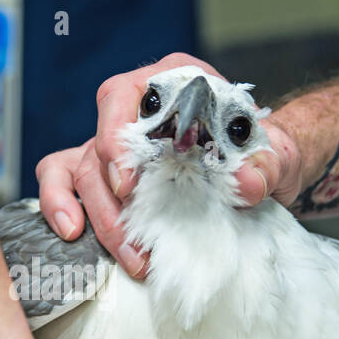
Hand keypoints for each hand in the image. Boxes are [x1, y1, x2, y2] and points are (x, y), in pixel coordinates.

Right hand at [37, 53, 303, 274]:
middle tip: (135, 240)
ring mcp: (115, 143)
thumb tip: (247, 183)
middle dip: (111, 200)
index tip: (129, 183)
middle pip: (98, 146)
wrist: (262, 174)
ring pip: (78, 171)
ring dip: (98, 218)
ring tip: (130, 256)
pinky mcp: (103, 173)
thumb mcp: (279, 155)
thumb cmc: (261, 153)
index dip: (117, 138)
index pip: (124, 96)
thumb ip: (268, 164)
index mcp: (173, 82)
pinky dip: (59, 204)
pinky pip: (61, 180)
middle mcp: (135, 108)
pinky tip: (72, 234)